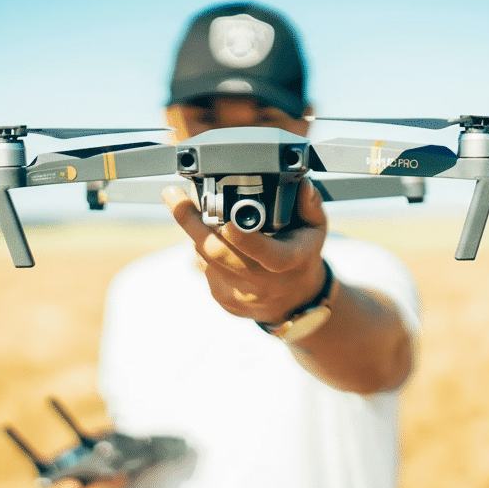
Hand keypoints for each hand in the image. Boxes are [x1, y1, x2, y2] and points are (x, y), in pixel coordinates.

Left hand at [163, 179, 327, 324]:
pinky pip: (203, 267)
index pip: (266, 253)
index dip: (244, 238)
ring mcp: (239, 294)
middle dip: (191, 222)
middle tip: (173, 195)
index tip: (226, 219)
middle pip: (218, 253)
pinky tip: (210, 235)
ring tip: (188, 205)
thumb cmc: (302, 259)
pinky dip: (202, 247)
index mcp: (289, 263)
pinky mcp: (222, 299)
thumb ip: (310, 205)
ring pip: (206, 257)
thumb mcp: (315, 230)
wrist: (294, 302)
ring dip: (195, 229)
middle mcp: (262, 283)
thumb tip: (302, 184)